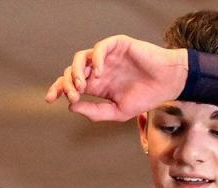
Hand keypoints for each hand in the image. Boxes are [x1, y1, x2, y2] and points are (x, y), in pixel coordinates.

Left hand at [45, 35, 188, 121]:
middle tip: (73, 95)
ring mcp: (107, 57)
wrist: (167, 84)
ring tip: (82, 86)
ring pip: (81, 57)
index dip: (58, 89)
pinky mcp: (118, 45)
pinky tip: (98, 73)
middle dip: (66, 84)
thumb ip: (95, 111)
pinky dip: (96, 59)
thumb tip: (71, 107)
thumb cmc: (145, 97)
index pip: (71, 84)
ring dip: (77, 71)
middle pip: (72, 71)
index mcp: (97, 85)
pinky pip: (101, 47)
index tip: (49, 99)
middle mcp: (99, 69)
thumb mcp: (117, 112)